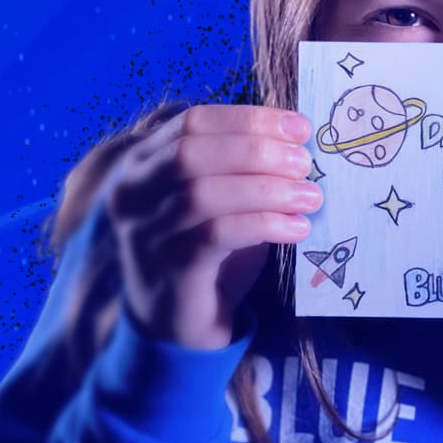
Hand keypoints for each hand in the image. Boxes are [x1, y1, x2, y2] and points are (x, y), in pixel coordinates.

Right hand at [105, 104, 319, 349]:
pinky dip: (264, 225)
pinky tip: (297, 229)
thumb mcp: (214, 198)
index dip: (249, 119)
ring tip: (309, 196)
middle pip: (192, 152)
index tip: (299, 127)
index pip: (192, 122)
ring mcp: (146, 233)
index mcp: (141, 164)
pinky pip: (216, 235)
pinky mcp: (169, 269)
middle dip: (256, 150)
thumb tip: (294, 142)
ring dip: (266, 188)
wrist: (176, 323)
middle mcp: (133, 193)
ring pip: (203, 193)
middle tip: (304, 162)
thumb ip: (236, 167)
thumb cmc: (201, 250)